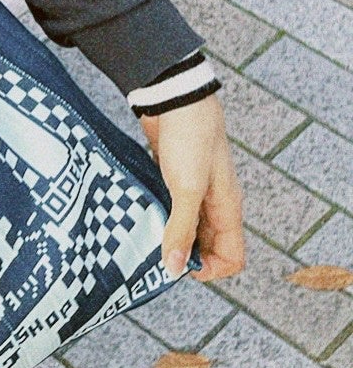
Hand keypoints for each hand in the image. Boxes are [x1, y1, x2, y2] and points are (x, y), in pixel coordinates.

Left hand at [141, 92, 244, 281]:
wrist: (173, 97)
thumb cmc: (190, 138)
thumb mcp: (187, 188)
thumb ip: (181, 228)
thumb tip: (174, 268)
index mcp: (227, 208)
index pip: (232, 257)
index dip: (211, 270)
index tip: (179, 267)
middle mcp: (213, 203)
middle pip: (206, 246)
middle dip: (183, 256)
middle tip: (154, 256)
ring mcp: (192, 190)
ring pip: (185, 227)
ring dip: (166, 236)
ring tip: (141, 240)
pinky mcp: (170, 177)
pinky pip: (167, 208)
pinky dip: (155, 216)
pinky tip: (136, 217)